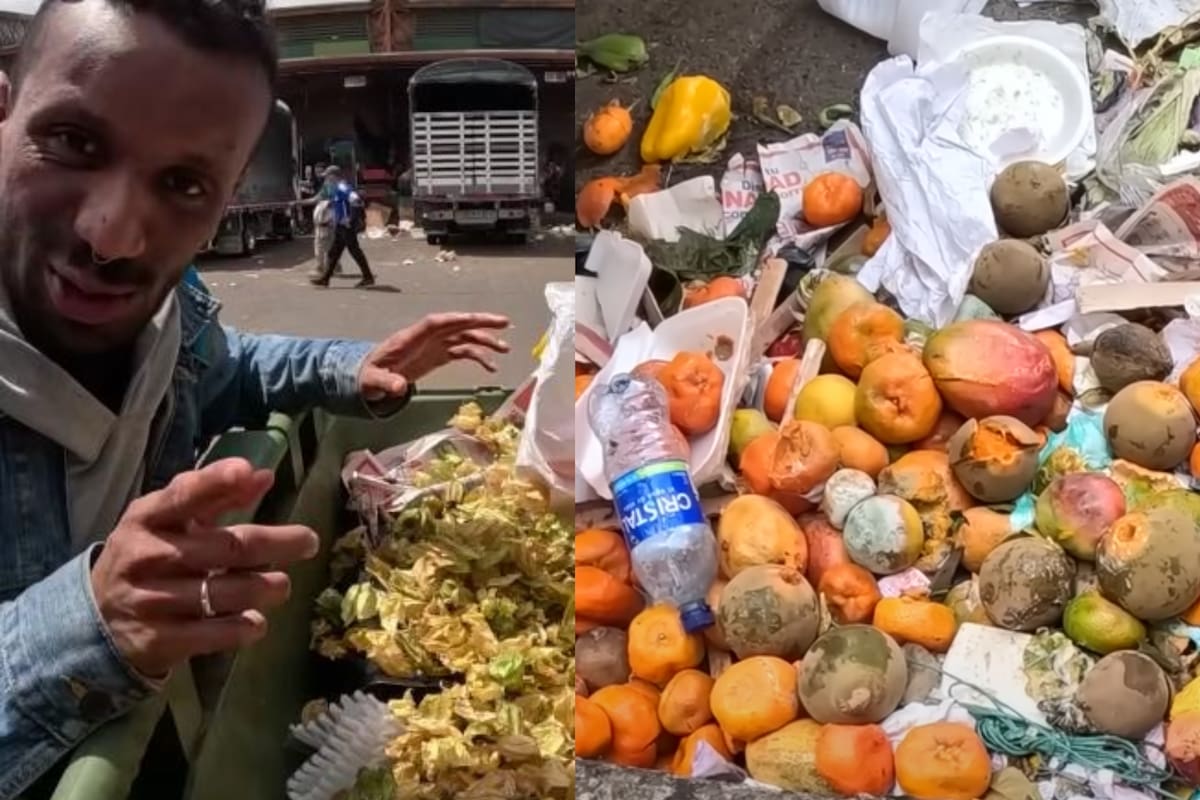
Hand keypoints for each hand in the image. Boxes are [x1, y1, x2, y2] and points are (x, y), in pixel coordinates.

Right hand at [91, 459, 319, 677]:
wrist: (99, 618)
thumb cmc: (151, 555)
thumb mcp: (172, 520)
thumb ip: (216, 496)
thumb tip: (261, 476)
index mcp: (147, 518)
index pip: (182, 496)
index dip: (214, 482)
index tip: (245, 471)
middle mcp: (146, 556)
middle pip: (225, 548)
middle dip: (276, 543)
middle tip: (308, 542)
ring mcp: (150, 600)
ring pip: (224, 593)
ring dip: (264, 588)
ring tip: (281, 586)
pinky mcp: (158, 640)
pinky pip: (213, 635)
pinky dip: (243, 628)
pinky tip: (256, 621)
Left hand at [358, 312, 510, 401]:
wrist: (370, 378)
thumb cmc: (370, 376)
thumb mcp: (373, 381)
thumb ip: (385, 383)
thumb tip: (399, 387)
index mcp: (410, 338)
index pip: (435, 323)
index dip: (454, 320)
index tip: (473, 318)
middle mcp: (426, 337)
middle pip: (456, 324)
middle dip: (480, 322)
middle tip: (504, 323)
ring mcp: (435, 345)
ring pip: (464, 336)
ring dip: (485, 340)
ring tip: (505, 349)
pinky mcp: (439, 355)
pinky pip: (462, 351)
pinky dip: (478, 356)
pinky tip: (491, 367)